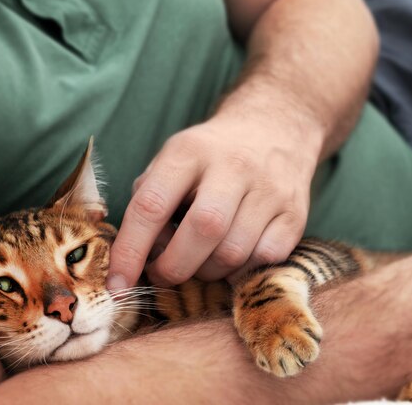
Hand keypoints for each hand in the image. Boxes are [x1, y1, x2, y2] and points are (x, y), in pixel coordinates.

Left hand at [108, 104, 323, 288]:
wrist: (274, 127)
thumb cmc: (209, 156)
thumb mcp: (171, 160)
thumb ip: (148, 201)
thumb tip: (134, 258)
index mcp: (189, 151)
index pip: (152, 205)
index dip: (130, 251)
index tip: (116, 285)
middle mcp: (233, 166)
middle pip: (202, 230)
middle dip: (174, 268)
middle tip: (163, 274)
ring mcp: (269, 189)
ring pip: (234, 252)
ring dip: (207, 272)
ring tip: (199, 261)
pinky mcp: (295, 213)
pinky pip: (265, 259)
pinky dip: (241, 271)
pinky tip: (231, 258)